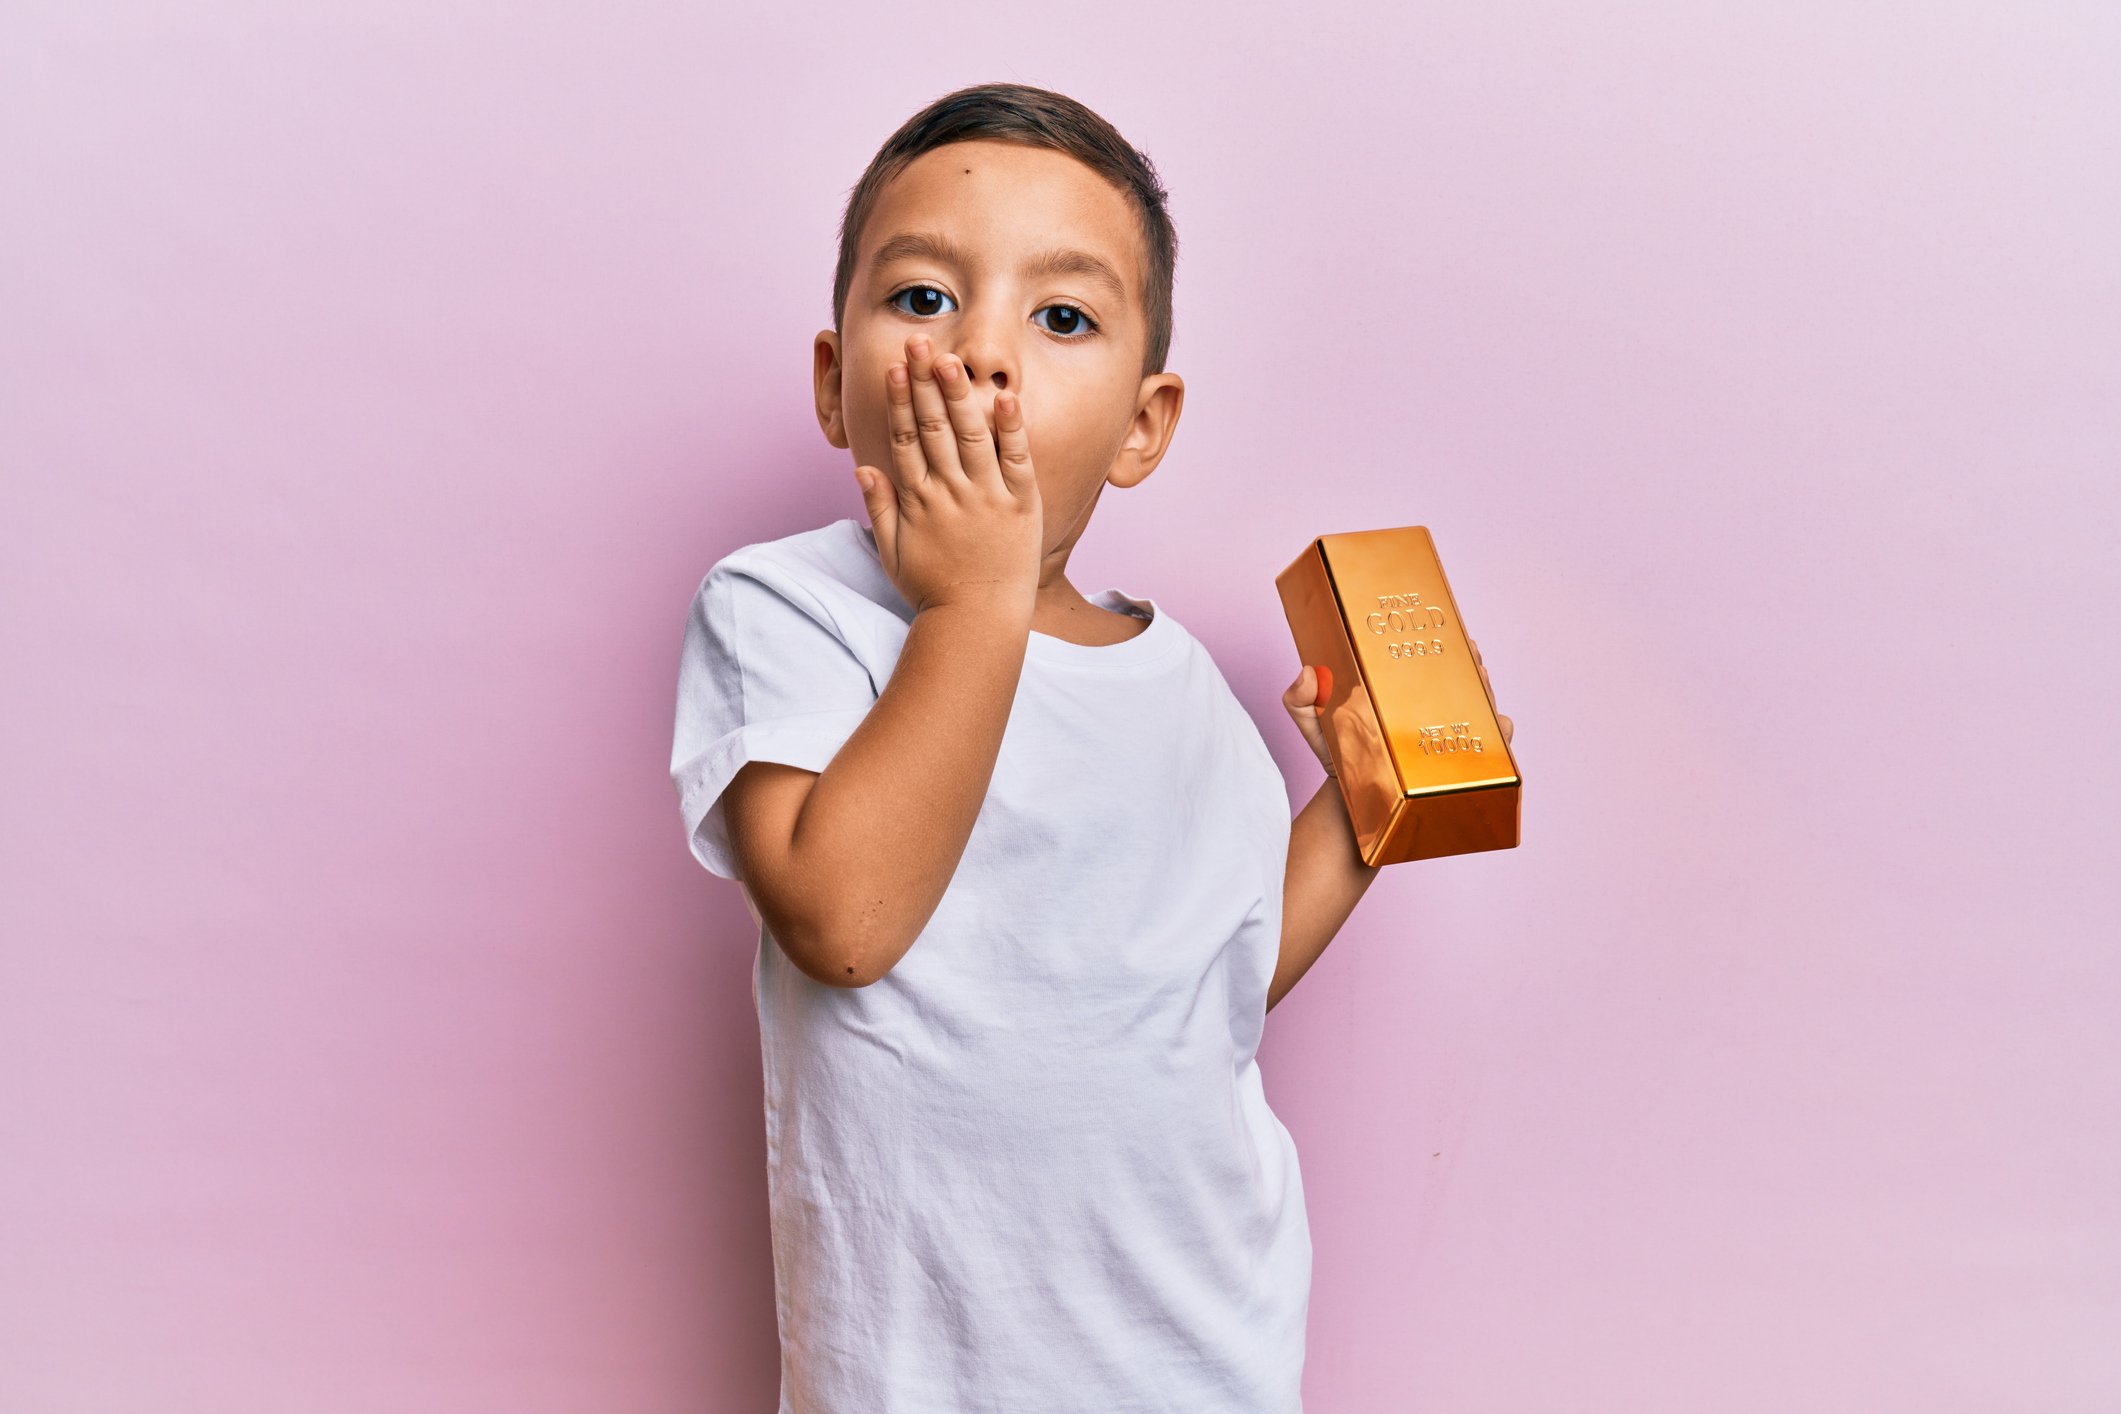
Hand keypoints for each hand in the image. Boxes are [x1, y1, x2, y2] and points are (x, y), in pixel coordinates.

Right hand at [853, 333, 1043, 618]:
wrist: (977, 622)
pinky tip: (1005, 398)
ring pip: (971, 436)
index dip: (899, 402)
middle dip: (925, 382)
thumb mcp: (893, 552)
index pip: (905, 440)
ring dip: (959, 395)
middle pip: (934, 428)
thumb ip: (879, 507)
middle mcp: (950, 493)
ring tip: (951, 359)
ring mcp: (986, 497)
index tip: (894, 369)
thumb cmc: (934, 589)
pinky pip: (1016, 461)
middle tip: (919, 343)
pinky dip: (1011, 429)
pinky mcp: (1020, 506)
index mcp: (918, 501)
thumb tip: (862, 467)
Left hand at [1283, 639, 1514, 775]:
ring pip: (1482, 706)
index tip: (1452, 629)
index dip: (1449, 640)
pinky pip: (1489, 747)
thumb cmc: (1335, 757)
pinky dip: (1499, 733)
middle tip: (1470, 654)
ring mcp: (1446, 735)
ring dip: (1487, 691)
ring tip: (1482, 680)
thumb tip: (1308, 672)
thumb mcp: (1311, 723)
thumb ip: (1298, 699)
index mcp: (1402, 690)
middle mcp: (1431, 709)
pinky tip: (1497, 725)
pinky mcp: (1455, 766)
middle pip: (1464, 678)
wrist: (1349, 804)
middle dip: (1472, 662)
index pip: (1433, 658)